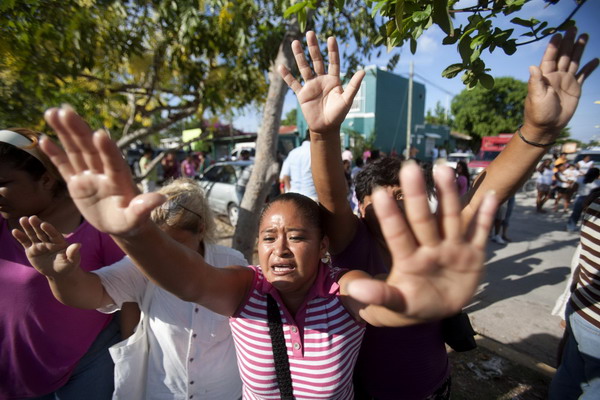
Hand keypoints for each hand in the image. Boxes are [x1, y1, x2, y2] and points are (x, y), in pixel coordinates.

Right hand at [12, 216, 80, 277]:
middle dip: (37, 225)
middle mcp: (48, 241)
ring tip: (23, 219)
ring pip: (32, 234)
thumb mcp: (72, 261)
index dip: (49, 229)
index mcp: (59, 241)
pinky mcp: (31, 249)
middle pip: (42, 232)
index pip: (54, 234)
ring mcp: (39, 244)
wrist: (59, 273)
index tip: (44, 224)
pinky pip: (25, 242)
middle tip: (32, 217)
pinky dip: (20, 237)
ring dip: (27, 227)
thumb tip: (78, 245)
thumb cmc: (68, 265)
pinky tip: (15, 231)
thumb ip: (73, 253)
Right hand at [41, 106, 165, 235]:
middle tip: (66, 111)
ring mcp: (90, 176)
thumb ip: (144, 208)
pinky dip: (55, 154)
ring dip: (64, 132)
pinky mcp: (77, 183)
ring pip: (76, 151)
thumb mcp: (138, 218)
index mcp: (120, 180)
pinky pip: (65, 166)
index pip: (113, 162)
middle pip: (90, 149)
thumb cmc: (133, 222)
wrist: (123, 226)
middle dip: (79, 131)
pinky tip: (43, 139)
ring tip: (53, 112)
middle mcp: (104, 173)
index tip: (101, 134)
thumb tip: (161, 198)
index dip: (108, 149)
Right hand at [278, 31, 364, 134]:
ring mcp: (311, 86)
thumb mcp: (347, 100)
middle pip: (317, 60)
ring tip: (294, 42)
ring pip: (304, 68)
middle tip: (310, 33)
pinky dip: (287, 76)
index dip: (332, 51)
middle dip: (313, 47)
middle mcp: (321, 80)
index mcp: (333, 80)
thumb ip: (353, 85)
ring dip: (299, 56)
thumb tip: (363, 71)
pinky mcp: (302, 94)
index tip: (331, 38)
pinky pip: (293, 83)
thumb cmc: (339, 114)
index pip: (333, 62)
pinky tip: (280, 67)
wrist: (326, 128)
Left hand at [347, 163, 497, 319]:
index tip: (378, 192)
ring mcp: (452, 249)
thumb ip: (377, 294)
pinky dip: (486, 217)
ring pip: (450, 218)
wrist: (436, 308)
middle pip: (423, 219)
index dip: (390, 216)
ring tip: (443, 169)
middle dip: (417, 195)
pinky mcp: (473, 256)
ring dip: (449, 195)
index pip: (397, 235)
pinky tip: (491, 196)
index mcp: (408, 259)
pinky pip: (480, 234)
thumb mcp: (393, 302)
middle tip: (409, 167)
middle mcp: (429, 248)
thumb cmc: (410, 303)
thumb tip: (350, 287)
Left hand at [524, 27, 597, 136]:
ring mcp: (565, 81)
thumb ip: (535, 81)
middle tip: (573, 27)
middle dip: (568, 42)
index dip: (554, 46)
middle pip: (564, 55)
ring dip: (579, 49)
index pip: (550, 57)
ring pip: (574, 61)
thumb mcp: (536, 96)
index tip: (559, 34)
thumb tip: (532, 66)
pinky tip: (595, 59)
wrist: (547, 127)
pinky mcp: (574, 89)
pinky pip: (583, 75)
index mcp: (544, 76)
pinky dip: (589, 68)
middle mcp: (555, 76)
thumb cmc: (538, 113)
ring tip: (585, 36)